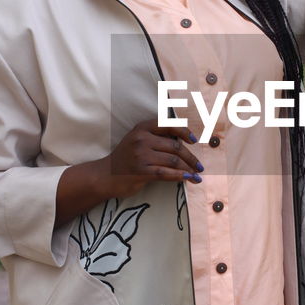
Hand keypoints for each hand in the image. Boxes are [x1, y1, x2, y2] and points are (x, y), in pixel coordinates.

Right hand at [55, 121, 201, 225]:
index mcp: (142, 128)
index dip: (184, 132)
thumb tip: (183, 142)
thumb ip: (155, 138)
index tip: (194, 140)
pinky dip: (180, 176)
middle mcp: (141, 139)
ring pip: (173, 160)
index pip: (169, 125)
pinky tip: (189, 178)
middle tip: (200, 165)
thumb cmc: (125, 159)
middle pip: (174, 146)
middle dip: (190, 157)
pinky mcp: (141, 171)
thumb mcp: (137, 140)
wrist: (105, 176)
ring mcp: (140, 155)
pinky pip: (166, 173)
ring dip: (189, 168)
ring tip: (197, 174)